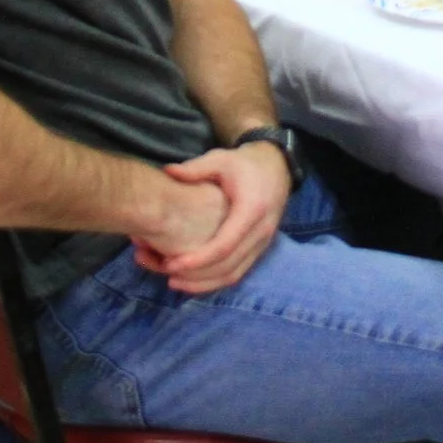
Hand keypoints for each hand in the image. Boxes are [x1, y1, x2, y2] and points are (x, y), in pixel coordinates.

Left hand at [138, 143, 291, 293]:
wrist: (277, 168)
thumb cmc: (245, 164)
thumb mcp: (221, 159)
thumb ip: (195, 168)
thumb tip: (168, 171)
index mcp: (251, 210)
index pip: (224, 246)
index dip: (197, 260)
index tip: (170, 263)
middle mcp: (260, 232)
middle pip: (228, 267)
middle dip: (196, 276)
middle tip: (165, 273)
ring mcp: (263, 243)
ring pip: (234, 275)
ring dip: (204, 283)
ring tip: (175, 282)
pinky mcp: (259, 249)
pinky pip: (238, 272)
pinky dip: (215, 280)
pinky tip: (193, 279)